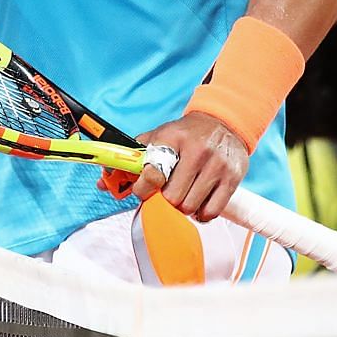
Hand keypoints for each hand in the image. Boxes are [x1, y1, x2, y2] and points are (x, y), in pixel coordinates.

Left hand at [119, 111, 248, 221]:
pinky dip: (201, 214)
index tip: (141, 191)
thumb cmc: (186, 134)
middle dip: (164, 200)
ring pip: (190, 207)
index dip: (142, 189)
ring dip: (182, 208)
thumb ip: (133, 158)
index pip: (152, 173)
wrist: (224, 122)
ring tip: (182, 196)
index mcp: (172, 138)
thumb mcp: (159, 136)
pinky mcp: (232, 179)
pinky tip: (198, 203)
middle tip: (165, 195)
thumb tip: (104, 183)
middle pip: (172, 197)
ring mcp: (216, 166)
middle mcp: (196, 151)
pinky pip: (211, 211)